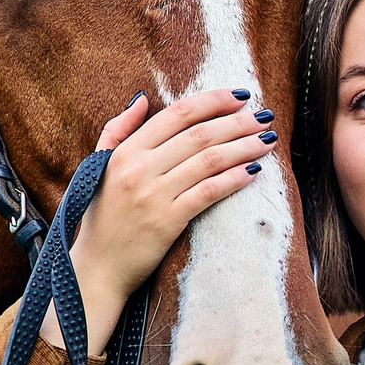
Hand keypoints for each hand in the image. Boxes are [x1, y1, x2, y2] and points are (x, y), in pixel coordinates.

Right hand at [40, 88, 276, 355]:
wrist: (97, 268)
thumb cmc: (101, 217)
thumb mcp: (98, 166)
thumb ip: (117, 129)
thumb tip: (142, 98)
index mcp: (126, 151)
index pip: (177, 114)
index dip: (213, 100)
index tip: (240, 96)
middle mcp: (139, 169)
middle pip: (199, 134)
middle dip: (237, 121)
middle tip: (265, 115)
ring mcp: (153, 196)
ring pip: (208, 160)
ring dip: (243, 147)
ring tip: (267, 140)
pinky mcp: (167, 222)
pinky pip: (207, 193)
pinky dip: (233, 179)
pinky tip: (254, 171)